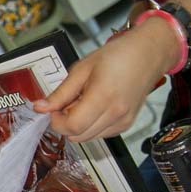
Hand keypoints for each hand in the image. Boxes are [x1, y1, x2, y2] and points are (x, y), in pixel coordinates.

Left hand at [33, 18, 179, 141]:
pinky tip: (94, 107)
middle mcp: (116, 114)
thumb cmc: (118, 55)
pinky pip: (99, 134)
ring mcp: (123, 121)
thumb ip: (60, 93)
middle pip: (78, 136)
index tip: (53, 109)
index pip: (72, 127)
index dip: (56, 121)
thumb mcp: (82, 69)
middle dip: (65, 124)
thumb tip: (40, 108)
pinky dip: (90, 125)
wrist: (150, 53)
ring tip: (83, 102)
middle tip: (66, 103)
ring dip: (78, 125)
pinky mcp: (126, 125)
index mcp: (104, 97)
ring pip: (87, 138)